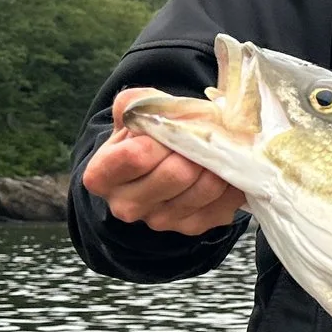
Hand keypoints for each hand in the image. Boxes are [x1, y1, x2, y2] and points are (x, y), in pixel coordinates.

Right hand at [80, 88, 247, 234]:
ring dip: (216, 163)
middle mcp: (126, 205)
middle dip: (194, 148)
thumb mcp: (133, 111)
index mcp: (102, 176)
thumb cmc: (144, 134)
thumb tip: (169, 112)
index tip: (173, 127)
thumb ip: (140, 104)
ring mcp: (160, 220)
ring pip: (204, 188)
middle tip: (201, 135)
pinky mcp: (191, 227)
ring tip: (212, 149)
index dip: (163, 137)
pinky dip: (230, 180)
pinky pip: (224, 201)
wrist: (160, 161)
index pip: (136, 156)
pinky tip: (221, 168)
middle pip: (175, 174)